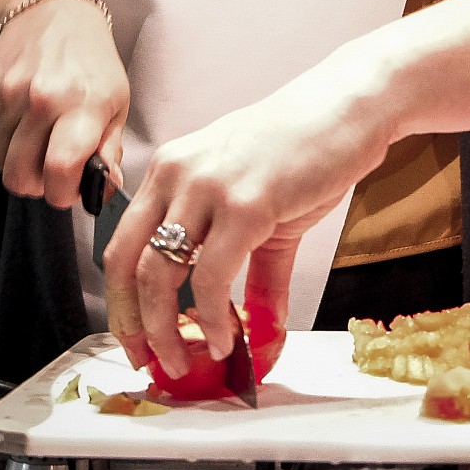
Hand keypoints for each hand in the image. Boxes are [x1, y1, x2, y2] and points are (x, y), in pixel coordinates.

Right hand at [0, 0, 128, 210]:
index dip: (62, 194)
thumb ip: (109, 151)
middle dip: (37, 186)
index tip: (69, 189)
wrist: (53, 16)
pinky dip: (4, 144)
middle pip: (20, 176)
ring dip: (20, 163)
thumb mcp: (116, 103)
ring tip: (40, 142)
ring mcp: (7, 94)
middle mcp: (40, 99)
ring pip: (1, 162)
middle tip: (52, 172)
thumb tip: (103, 192)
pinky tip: (23, 126)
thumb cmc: (91, 64)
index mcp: (81, 105)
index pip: (59, 171)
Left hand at [103, 48, 396, 375]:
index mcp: (169, 172)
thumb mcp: (261, 211)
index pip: (120, 245)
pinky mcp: (245, 203)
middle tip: (151, 362)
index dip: (121, 302)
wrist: (348, 108)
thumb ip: (253, 277)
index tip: (135, 339)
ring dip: (166, 332)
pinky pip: (211, 276)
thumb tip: (255, 334)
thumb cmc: (305, 149)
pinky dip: (214, 318)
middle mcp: (175, 174)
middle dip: (132, 324)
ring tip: (185, 361)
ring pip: (158, 274)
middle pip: (125, 264)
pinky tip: (228, 338)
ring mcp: (207, 187)